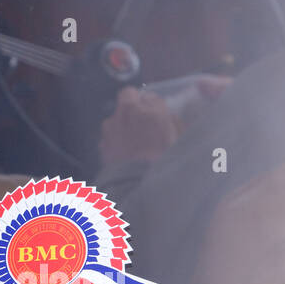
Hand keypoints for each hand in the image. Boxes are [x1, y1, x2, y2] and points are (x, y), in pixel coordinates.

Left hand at [99, 75, 230, 167]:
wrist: (139, 188)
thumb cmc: (165, 163)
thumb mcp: (182, 141)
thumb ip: (175, 123)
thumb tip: (168, 117)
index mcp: (152, 110)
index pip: (152, 96)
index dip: (155, 106)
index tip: (158, 116)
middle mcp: (128, 112)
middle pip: (128, 95)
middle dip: (135, 104)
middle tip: (143, 120)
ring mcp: (111, 128)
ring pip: (116, 116)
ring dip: (123, 123)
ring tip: (133, 142)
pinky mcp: (102, 144)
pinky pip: (109, 136)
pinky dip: (115, 141)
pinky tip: (124, 155)